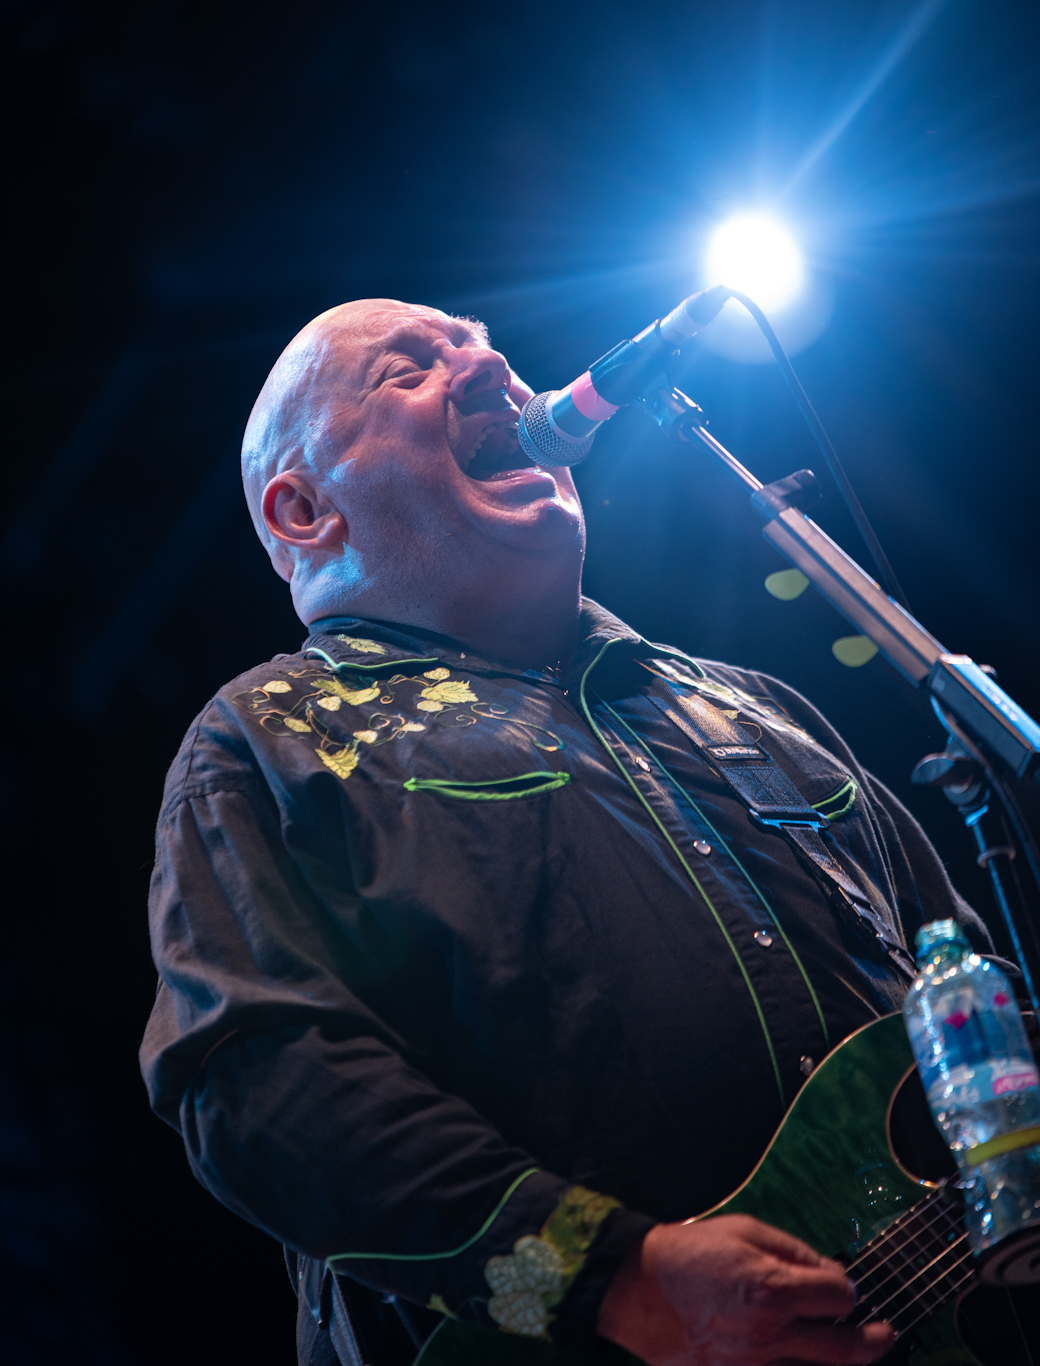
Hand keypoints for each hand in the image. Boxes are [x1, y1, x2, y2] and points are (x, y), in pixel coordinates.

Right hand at [596, 1214, 894, 1364]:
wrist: (638, 1289)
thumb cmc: (690, 1253)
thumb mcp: (744, 1230)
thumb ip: (792, 1250)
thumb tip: (828, 1270)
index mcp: (772, 1289)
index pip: (840, 1297)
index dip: (847, 1289)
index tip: (842, 1287)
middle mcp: (769, 1334)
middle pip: (844, 1350)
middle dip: (873, 1341)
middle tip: (886, 1334)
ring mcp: (752, 1365)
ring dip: (843, 1363)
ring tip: (855, 1353)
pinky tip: (806, 1361)